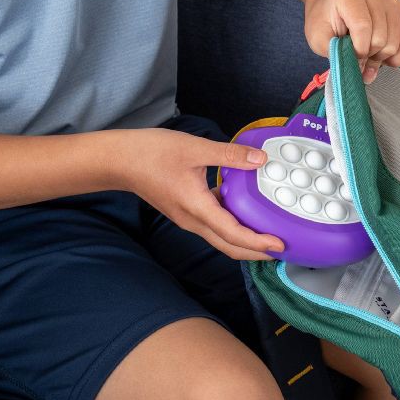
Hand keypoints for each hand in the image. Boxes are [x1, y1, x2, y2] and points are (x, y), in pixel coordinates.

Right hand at [116, 129, 284, 260]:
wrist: (119, 160)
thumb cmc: (150, 154)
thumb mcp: (194, 148)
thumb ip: (229, 154)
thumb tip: (260, 159)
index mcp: (196, 208)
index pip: (233, 235)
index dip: (258, 243)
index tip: (279, 244)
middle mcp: (192, 220)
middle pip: (229, 246)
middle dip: (256, 251)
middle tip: (281, 248)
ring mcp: (187, 218)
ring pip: (220, 238)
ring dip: (244, 240)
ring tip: (267, 231)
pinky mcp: (184, 211)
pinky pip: (212, 224)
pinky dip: (231, 224)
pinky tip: (243, 208)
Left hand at [304, 0, 399, 83]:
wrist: (334, 5)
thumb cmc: (324, 21)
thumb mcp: (318, 36)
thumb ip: (335, 53)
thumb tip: (360, 71)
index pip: (363, 27)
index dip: (358, 50)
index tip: (350, 56)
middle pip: (380, 38)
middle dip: (367, 55)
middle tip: (355, 55)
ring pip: (394, 43)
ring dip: (379, 57)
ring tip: (366, 55)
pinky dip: (396, 58)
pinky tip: (383, 60)